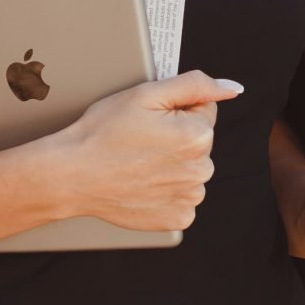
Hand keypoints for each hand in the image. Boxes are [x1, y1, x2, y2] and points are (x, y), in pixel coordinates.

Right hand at [50, 69, 242, 231]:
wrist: (72, 174)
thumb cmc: (103, 132)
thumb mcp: (146, 94)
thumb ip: (195, 85)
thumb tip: (231, 88)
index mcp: (198, 136)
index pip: (203, 111)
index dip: (175, 111)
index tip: (150, 121)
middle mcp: (202, 170)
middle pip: (199, 142)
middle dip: (176, 138)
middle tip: (140, 142)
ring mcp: (190, 198)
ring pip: (191, 170)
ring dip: (172, 166)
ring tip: (138, 164)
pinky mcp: (178, 219)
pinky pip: (182, 198)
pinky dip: (166, 192)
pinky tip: (143, 184)